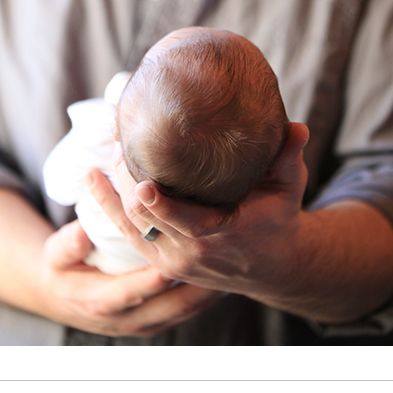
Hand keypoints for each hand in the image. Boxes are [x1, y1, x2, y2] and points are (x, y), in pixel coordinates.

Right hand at [38, 217, 222, 336]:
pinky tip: (223, 280)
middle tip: (223, 268)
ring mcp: (142, 323)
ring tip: (233, 272)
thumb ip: (68, 244)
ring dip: (206, 295)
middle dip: (195, 289)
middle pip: (168, 308)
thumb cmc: (61, 268)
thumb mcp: (55, 254)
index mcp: (101, 301)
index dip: (156, 278)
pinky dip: (202, 298)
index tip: (177, 262)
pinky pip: (183, 312)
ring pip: (181, 312)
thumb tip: (82, 231)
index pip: (133, 291)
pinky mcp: (154, 320)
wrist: (61, 296)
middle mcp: (126, 318)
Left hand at [87, 123, 310, 303]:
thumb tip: (298, 127)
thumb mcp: (288, 189)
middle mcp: (190, 252)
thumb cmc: (277, 219)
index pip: (182, 221)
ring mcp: (171, 261)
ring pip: (128, 230)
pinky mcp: (160, 261)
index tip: (141, 180)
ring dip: (108, 197)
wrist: (272, 265)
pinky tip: (94, 184)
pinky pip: (128, 236)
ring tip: (94, 164)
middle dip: (125, 185)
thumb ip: (288, 157)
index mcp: (219, 234)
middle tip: (115, 145)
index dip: (158, 203)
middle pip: (145, 221)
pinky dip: (109, 211)